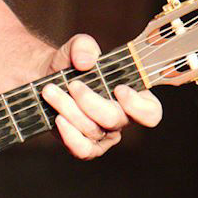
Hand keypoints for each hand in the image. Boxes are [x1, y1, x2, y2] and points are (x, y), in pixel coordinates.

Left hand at [41, 33, 161, 159]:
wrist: (46, 80)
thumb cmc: (71, 65)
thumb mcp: (77, 48)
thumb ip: (84, 46)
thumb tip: (86, 61)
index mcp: (133, 97)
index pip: (151, 112)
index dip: (137, 105)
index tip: (118, 88)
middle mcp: (122, 119)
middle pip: (114, 119)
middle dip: (89, 101)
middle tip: (72, 84)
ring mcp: (103, 136)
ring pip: (93, 131)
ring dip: (69, 110)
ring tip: (51, 91)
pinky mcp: (84, 146)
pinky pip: (83, 150)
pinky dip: (70, 136)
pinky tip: (58, 119)